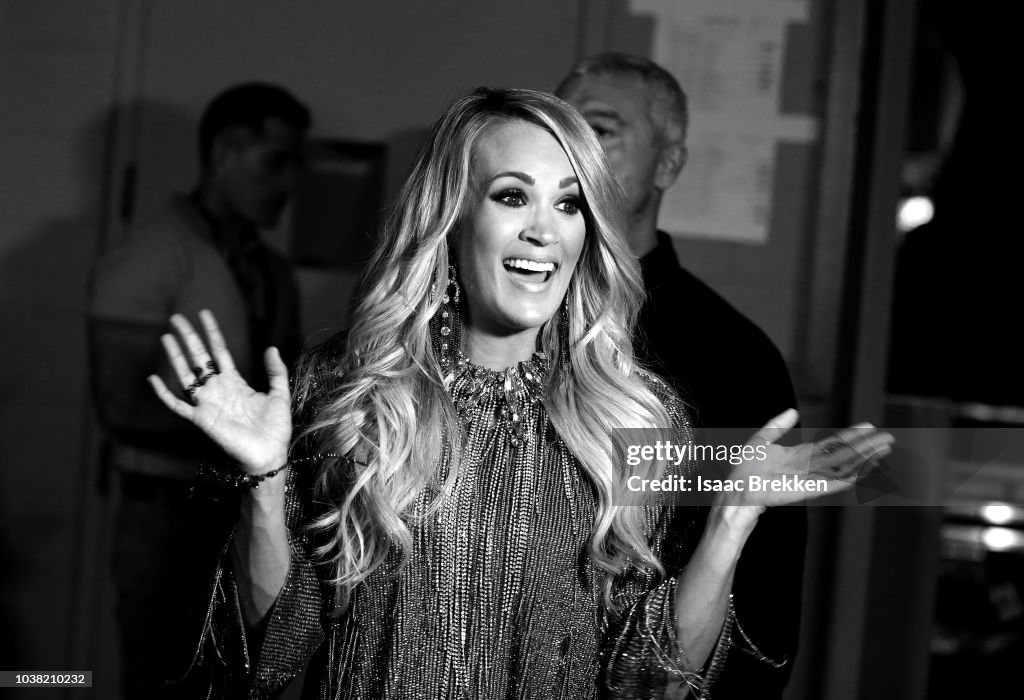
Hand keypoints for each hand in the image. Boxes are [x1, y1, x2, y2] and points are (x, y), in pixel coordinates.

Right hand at [147, 309, 292, 474]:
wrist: (269, 454)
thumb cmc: (275, 429)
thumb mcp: (279, 394)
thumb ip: (275, 372)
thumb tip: (271, 347)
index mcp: (235, 383)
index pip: (219, 352)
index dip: (212, 333)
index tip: (204, 313)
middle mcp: (218, 390)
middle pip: (198, 358)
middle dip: (188, 337)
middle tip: (176, 317)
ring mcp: (208, 404)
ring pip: (185, 375)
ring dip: (175, 356)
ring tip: (166, 337)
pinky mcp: (201, 419)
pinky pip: (177, 406)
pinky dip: (164, 394)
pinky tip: (153, 379)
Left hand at [720, 409, 894, 511]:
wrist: (738, 488)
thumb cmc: (746, 468)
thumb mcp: (762, 440)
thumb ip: (778, 426)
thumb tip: (793, 411)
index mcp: (801, 455)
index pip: (833, 443)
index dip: (851, 435)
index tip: (869, 426)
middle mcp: (811, 466)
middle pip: (845, 454)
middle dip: (866, 445)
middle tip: (887, 437)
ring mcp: (813, 477)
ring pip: (846, 466)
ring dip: (866, 457)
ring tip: (884, 447)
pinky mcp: (811, 489)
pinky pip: (837, 482)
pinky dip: (854, 474)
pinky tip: (868, 466)